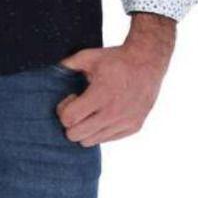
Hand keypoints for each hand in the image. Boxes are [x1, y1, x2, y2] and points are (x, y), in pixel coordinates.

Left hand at [55, 19, 173, 145]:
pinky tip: (102, 115)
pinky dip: (100, 131)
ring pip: (91, 141)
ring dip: (84, 129)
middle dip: (70, 123)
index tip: (71, 98)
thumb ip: (68, 65)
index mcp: (100, 95)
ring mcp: (125, 122)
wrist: (147, 62)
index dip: (63, 110)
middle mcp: (113, 112)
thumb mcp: (89, 56)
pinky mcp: (134, 127)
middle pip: (76, 135)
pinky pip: (107, 139)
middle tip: (77, 108)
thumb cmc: (116, 59)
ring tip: (90, 112)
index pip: (69, 119)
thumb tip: (51, 71)